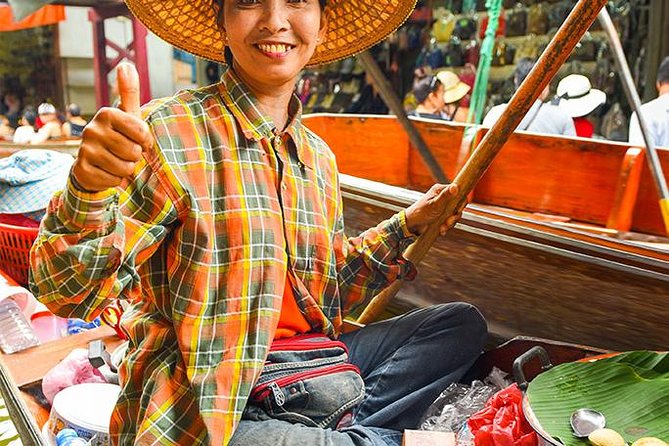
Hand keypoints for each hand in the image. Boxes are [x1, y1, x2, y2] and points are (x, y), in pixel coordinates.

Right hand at [71, 63, 152, 191]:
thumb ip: (129, 91)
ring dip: (126, 169)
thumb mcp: (127, 114)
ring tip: (116, 161)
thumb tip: (126, 64)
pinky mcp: (82, 170)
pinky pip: (113, 181)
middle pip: (134, 152)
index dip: (146, 141)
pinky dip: (114, 180)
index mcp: (106, 113)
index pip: (142, 132)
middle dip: (135, 156)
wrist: (94, 162)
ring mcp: (84, 150)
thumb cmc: (119, 135)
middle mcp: (91, 129)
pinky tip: (106, 171)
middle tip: (124, 151)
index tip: (139, 139)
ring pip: (125, 168)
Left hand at [404, 183, 465, 235]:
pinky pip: (449, 220)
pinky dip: (447, 226)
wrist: (411, 225)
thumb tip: (455, 186)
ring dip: (450, 223)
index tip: (457, 211)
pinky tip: (441, 230)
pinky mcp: (441, 216)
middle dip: (454, 216)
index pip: (458, 193)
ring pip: (454, 214)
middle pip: (457, 205)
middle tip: (448, 221)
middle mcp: (442, 197)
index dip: (460, 203)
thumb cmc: (420, 212)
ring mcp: (442, 207)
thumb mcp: (434, 204)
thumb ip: (445, 196)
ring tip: (443, 227)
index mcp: (440, 190)